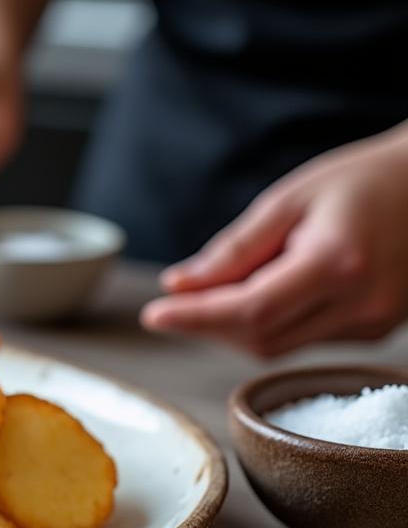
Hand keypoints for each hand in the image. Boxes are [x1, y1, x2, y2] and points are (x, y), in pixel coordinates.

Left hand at [141, 125, 407, 356]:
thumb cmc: (360, 181)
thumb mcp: (288, 200)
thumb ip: (233, 250)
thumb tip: (179, 286)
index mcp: (336, 263)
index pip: (249, 311)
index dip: (195, 318)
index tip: (152, 315)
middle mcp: (361, 303)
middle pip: (260, 339)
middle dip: (210, 323)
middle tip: (179, 298)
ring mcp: (373, 322)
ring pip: (280, 346)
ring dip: (236, 327)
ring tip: (224, 287)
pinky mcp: (375, 330)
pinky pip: (305, 339)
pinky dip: (271, 323)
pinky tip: (268, 290)